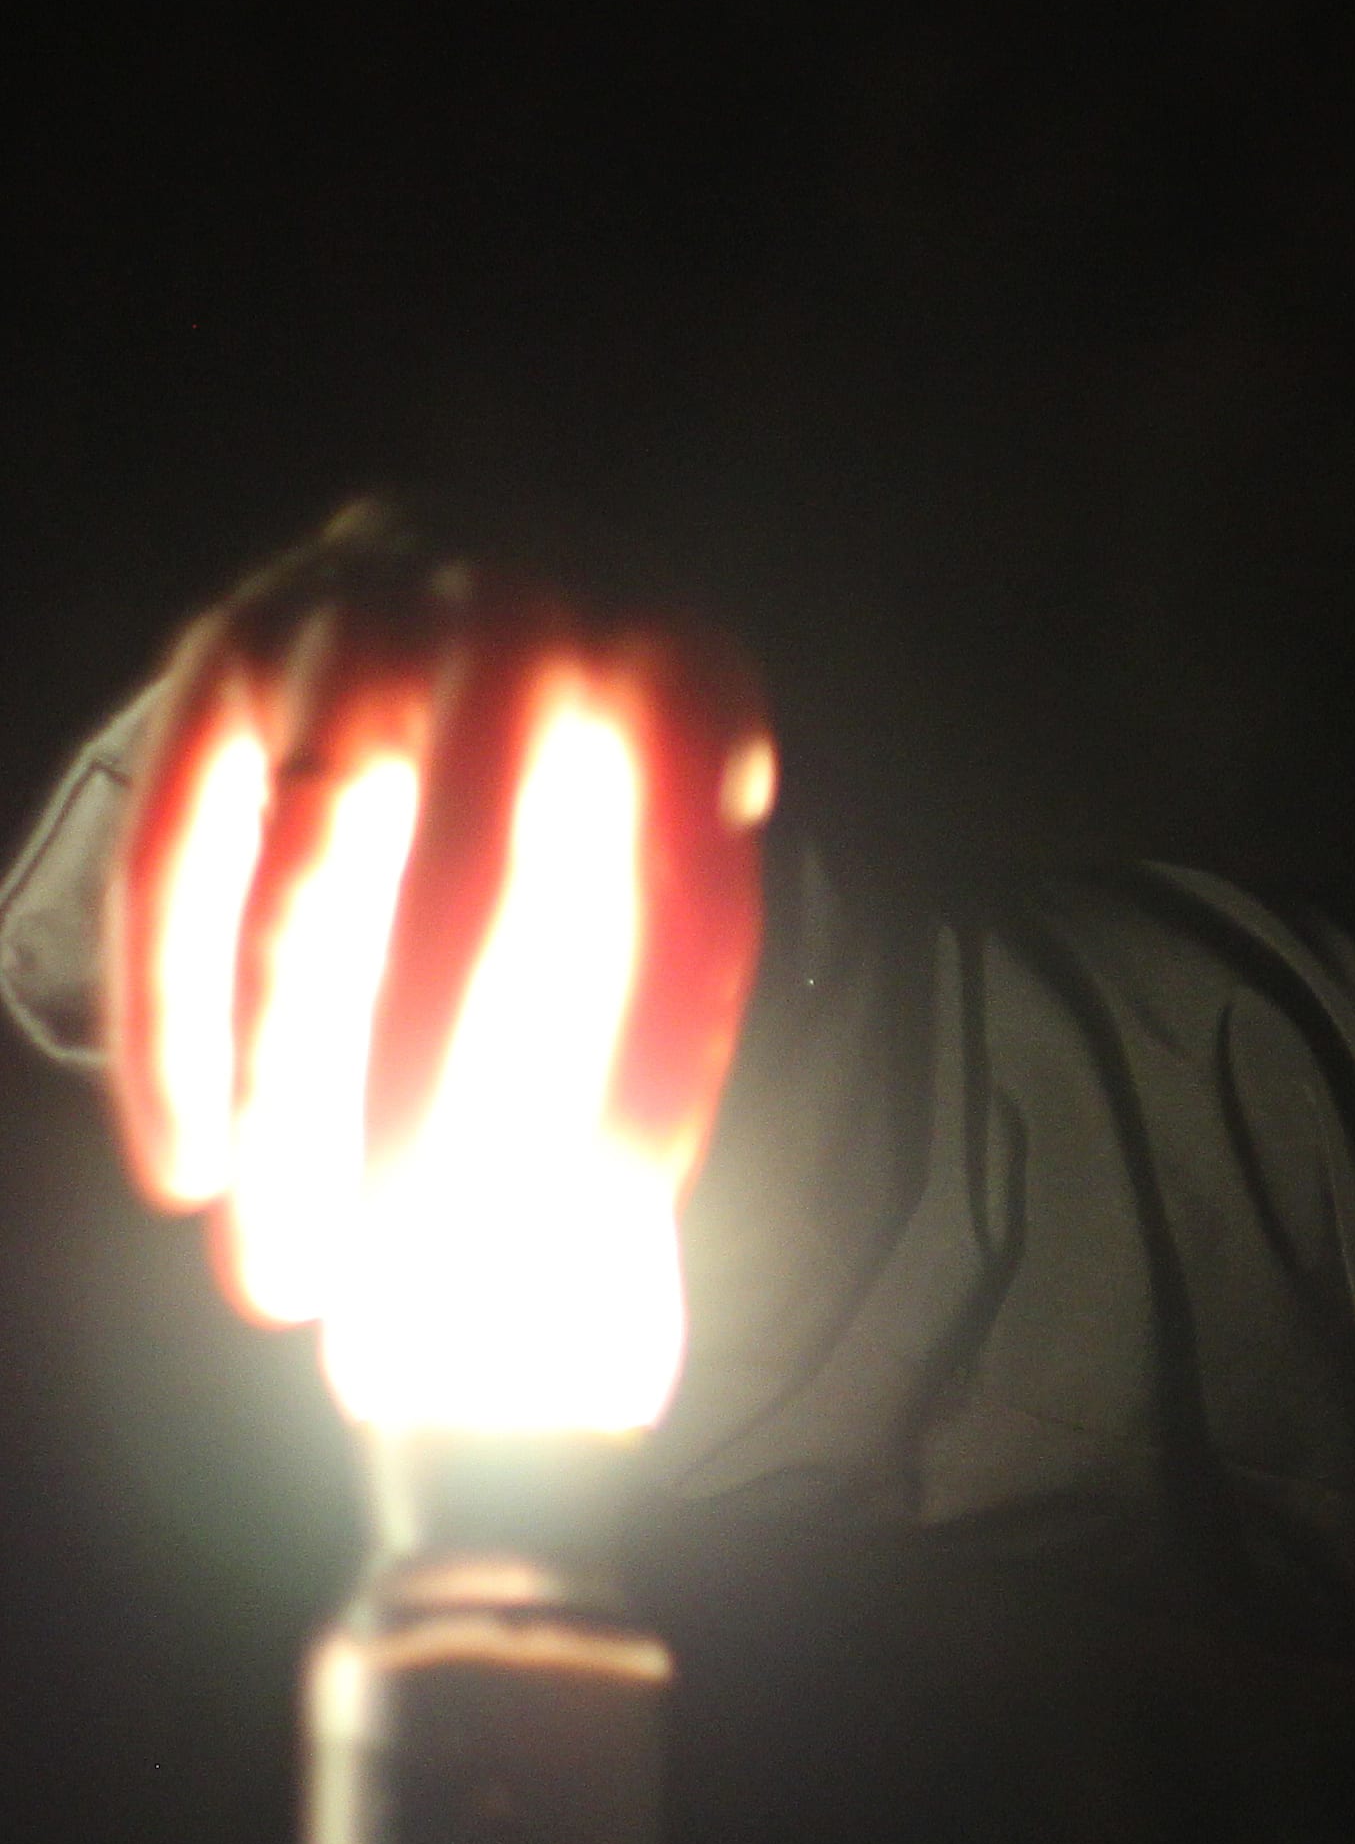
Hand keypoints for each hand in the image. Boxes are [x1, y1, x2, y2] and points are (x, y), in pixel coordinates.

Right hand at [99, 502, 776, 1344]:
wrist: (489, 550)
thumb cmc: (606, 757)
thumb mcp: (689, 845)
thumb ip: (670, 1022)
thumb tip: (623, 1293)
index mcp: (685, 678)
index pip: (683, 905)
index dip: (648, 1077)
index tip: (604, 1230)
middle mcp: (525, 622)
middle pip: (476, 893)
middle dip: (437, 1106)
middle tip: (414, 1285)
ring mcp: (360, 624)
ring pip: (307, 890)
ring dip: (290, 1102)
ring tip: (288, 1276)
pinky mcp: (227, 655)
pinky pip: (177, 860)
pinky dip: (175, 1026)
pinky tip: (189, 1167)